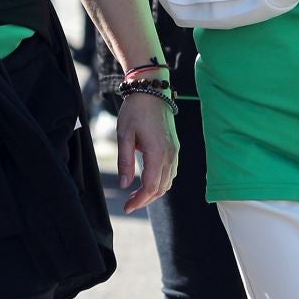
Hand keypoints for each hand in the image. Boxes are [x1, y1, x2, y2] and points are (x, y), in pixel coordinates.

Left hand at [115, 91, 178, 211]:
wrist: (151, 91)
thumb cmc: (135, 111)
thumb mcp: (124, 135)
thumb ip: (124, 162)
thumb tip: (124, 185)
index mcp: (157, 153)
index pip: (151, 187)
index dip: (139, 201)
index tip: (126, 207)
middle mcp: (170, 155)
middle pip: (162, 188)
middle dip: (145, 199)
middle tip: (129, 203)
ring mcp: (175, 151)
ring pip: (168, 182)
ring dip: (154, 192)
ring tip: (136, 195)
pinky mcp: (174, 147)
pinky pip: (171, 172)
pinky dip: (161, 182)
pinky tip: (148, 181)